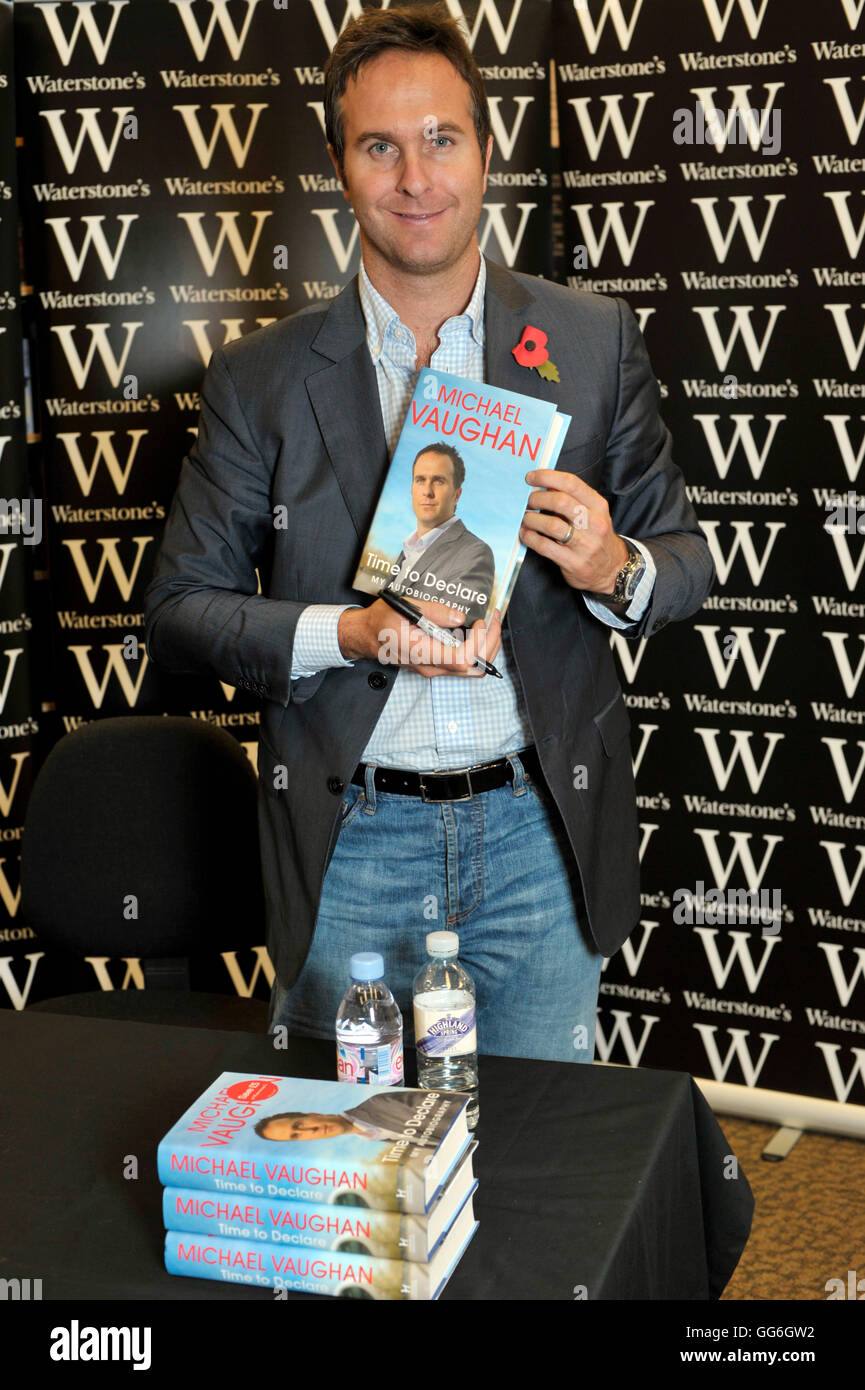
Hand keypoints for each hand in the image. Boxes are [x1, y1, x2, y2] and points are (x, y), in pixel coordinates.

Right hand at [338, 598, 501, 678]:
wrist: (365, 636)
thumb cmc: (381, 621)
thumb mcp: (403, 607)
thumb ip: (433, 612)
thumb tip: (459, 618)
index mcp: (422, 653)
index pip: (463, 660)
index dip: (478, 642)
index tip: (479, 621)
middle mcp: (431, 666)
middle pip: (475, 668)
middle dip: (491, 643)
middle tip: (493, 618)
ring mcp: (435, 668)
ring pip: (473, 669)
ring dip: (486, 646)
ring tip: (489, 622)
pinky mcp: (437, 665)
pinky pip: (465, 664)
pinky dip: (477, 648)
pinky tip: (476, 630)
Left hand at [520, 469, 628, 594]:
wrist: (613, 570)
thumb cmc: (597, 537)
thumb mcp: (594, 514)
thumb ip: (574, 500)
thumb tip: (544, 486)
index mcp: (598, 506)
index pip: (572, 483)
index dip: (547, 477)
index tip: (531, 477)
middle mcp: (594, 523)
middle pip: (560, 502)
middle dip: (537, 499)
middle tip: (527, 502)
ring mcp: (585, 545)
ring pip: (552, 525)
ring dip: (532, 519)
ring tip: (525, 518)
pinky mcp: (574, 562)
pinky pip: (545, 547)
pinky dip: (530, 538)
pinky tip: (526, 534)